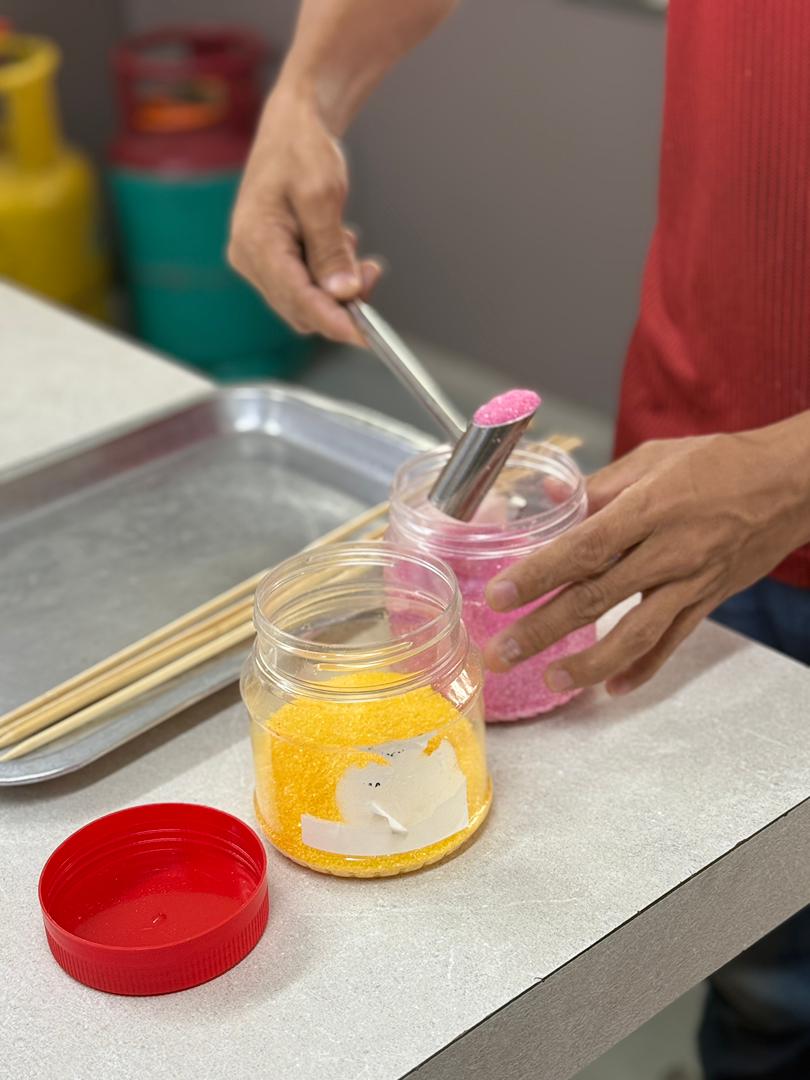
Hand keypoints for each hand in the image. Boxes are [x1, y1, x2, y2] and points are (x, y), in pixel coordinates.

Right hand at [228, 86, 382, 343]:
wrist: (294, 124)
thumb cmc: (302, 149)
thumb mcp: (322, 196)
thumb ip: (331, 250)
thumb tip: (344, 294)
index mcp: (255, 242)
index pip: (298, 299)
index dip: (334, 321)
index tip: (365, 336)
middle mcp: (249, 258)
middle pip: (301, 309)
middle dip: (340, 303)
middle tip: (373, 274)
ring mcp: (258, 261)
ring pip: (305, 302)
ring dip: (338, 289)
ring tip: (357, 251)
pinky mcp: (272, 260)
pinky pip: (305, 287)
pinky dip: (330, 278)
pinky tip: (342, 246)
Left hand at [483, 417, 809, 695]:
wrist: (794, 483)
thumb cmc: (721, 462)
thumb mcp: (654, 458)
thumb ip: (598, 486)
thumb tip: (547, 497)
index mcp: (649, 508)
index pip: (583, 547)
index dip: (538, 574)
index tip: (499, 595)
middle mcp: (669, 550)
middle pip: (596, 598)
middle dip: (542, 630)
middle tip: (501, 653)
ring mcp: (690, 582)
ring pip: (634, 634)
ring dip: (587, 664)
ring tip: (549, 681)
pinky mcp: (709, 602)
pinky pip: (671, 643)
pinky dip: (642, 669)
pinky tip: (611, 687)